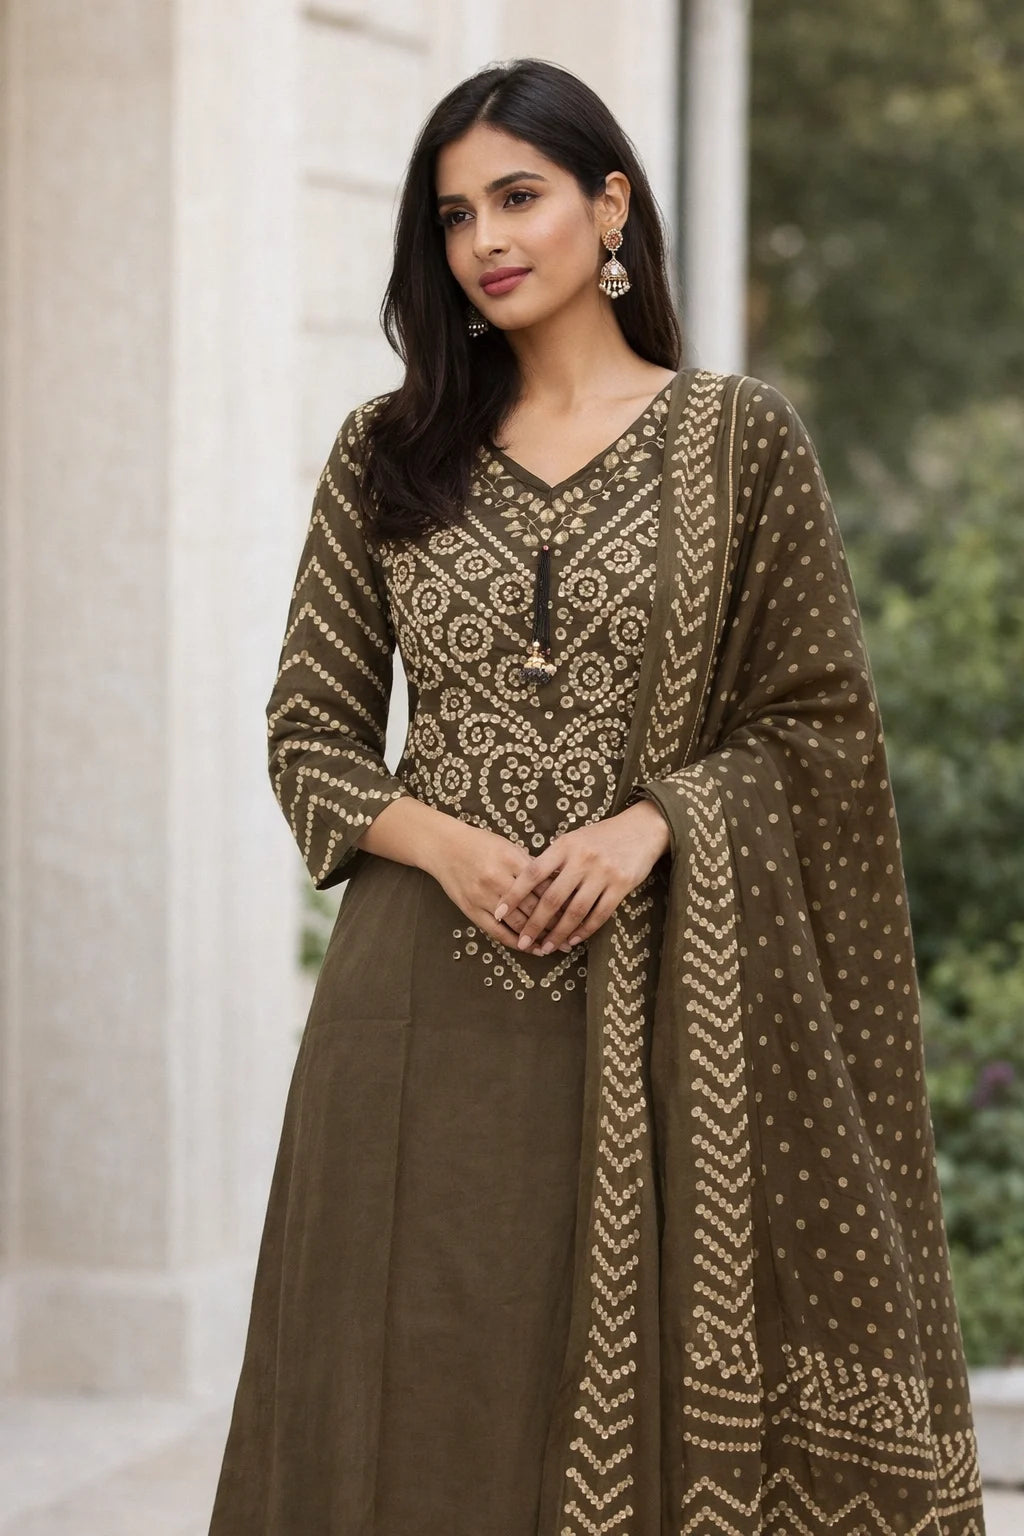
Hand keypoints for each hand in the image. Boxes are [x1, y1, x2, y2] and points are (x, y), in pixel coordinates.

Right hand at [424, 819, 560, 954]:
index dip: (563, 901)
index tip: (577, 912)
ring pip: (518, 923)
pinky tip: (529, 948)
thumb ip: (531, 867)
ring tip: (554, 945)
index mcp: (512, 860)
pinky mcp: (472, 909)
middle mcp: (499, 879)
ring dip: (538, 937)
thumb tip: (559, 885)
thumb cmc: (481, 844)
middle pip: (534, 907)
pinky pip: (497, 931)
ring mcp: (484, 896)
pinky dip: (515, 942)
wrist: (444, 847)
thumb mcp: (509, 847)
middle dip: (555, 923)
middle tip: (572, 934)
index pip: (544, 886)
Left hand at [491, 801, 670, 955]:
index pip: (533, 873)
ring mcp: (602, 873)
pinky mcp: (621, 885)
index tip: (499, 912)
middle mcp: (581, 859)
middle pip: (552, 898)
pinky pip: (599, 914)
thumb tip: (528, 886)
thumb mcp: (574, 839)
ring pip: (574, 911)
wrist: (642, 829)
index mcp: (564, 846)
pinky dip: (584, 930)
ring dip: (558, 933)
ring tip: (545, 947)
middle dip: (534, 924)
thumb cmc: (601, 836)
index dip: (514, 894)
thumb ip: (554, 860)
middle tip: (522, 942)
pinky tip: (573, 940)